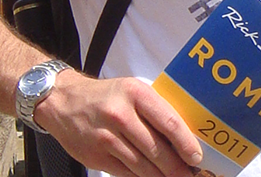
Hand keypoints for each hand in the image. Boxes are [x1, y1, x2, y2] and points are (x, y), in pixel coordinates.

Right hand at [35, 71, 202, 176]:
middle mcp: (121, 115)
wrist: (64, 102)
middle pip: (157, 149)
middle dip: (177, 167)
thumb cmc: (106, 97)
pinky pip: (126, 173)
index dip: (186, 143)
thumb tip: (183, 137)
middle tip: (190, 174)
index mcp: (135, 94)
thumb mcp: (132, 91)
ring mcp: (107, 138)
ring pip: (143, 166)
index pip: (168, 122)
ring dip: (161, 176)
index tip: (196, 156)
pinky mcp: (97, 157)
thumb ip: (155, 110)